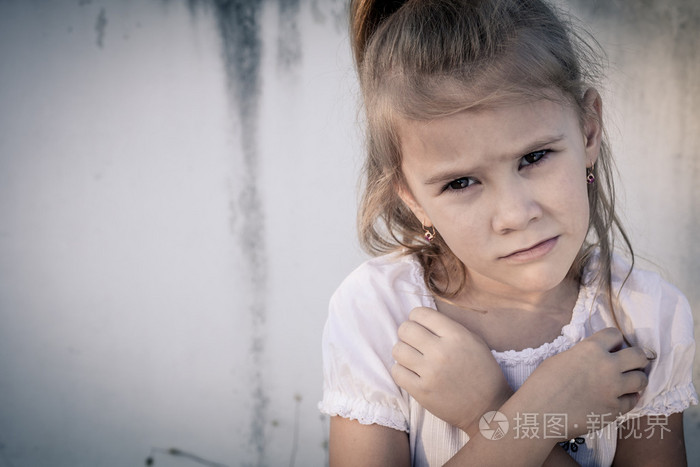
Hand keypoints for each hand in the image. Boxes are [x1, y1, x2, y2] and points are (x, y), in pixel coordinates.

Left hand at [390, 307, 510, 431]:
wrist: (488, 409)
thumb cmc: (482, 372)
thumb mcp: (474, 341)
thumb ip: (448, 327)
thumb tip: (420, 319)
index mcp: (456, 335)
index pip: (420, 313)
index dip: (416, 317)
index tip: (420, 326)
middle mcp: (441, 351)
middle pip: (405, 329)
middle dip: (407, 333)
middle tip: (414, 342)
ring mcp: (430, 372)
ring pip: (397, 350)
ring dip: (403, 352)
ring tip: (413, 358)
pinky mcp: (421, 391)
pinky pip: (397, 372)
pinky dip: (401, 371)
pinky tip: (412, 373)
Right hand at [520, 327, 648, 438]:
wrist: (539, 414)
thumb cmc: (541, 384)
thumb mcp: (560, 358)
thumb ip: (581, 355)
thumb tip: (592, 358)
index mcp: (591, 349)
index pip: (615, 334)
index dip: (613, 340)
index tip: (611, 347)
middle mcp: (607, 366)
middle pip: (639, 356)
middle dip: (636, 358)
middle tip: (629, 363)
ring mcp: (613, 389)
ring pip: (641, 380)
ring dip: (634, 379)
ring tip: (625, 382)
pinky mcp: (615, 410)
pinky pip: (632, 402)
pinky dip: (626, 399)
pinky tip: (617, 398)